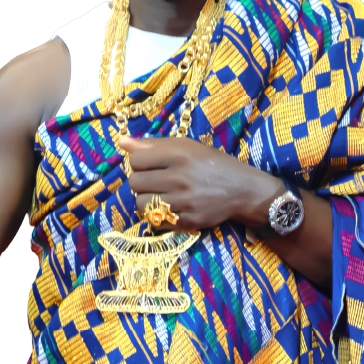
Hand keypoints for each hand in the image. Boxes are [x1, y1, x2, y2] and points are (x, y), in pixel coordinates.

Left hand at [120, 136, 283, 231]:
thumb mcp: (186, 146)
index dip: (138, 162)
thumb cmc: (211, 163)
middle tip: (154, 180)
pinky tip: (168, 207)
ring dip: (145, 199)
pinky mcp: (187, 221)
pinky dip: (156, 214)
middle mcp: (181, 177)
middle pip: (135, 182)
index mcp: (180, 154)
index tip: (149, 164)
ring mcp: (184, 201)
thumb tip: (120, 141)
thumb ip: (153, 144)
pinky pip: (155, 220)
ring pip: (140, 204)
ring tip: (158, 195)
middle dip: (140, 181)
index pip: (136, 160)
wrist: (242, 189)